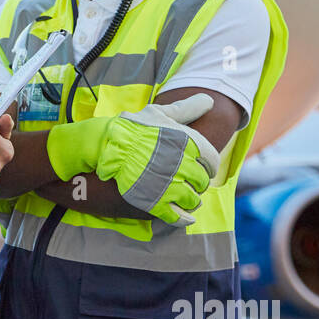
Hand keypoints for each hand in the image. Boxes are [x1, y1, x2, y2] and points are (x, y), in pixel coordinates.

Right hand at [46, 94, 216, 224]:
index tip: (199, 165)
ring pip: (192, 200)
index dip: (207, 164)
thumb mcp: (160, 113)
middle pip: (202, 182)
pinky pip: (178, 216)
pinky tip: (184, 217)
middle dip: (197, 182)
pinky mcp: (156, 203)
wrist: (106, 146)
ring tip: (182, 196)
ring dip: (190, 199)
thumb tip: (210, 100)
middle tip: (186, 179)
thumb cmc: (134, 127)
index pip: (212, 161)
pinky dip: (183, 219)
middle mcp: (184, 166)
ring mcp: (170, 186)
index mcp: (189, 144)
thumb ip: (187, 109)